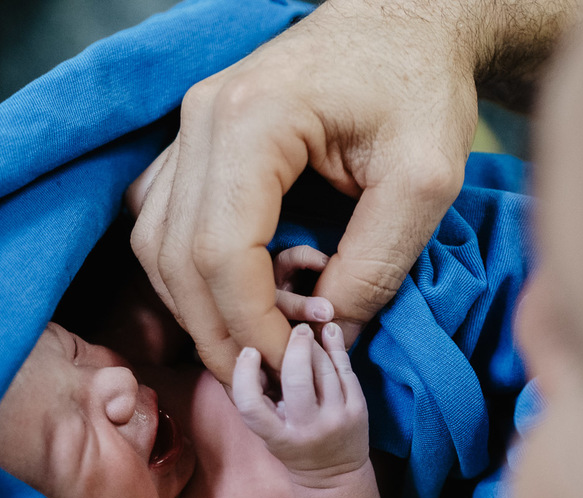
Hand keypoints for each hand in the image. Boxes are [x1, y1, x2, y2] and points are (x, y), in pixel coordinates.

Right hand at [128, 0, 485, 385]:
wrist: (405, 20)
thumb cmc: (421, 86)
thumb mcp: (426, 181)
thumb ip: (376, 266)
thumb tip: (326, 334)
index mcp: (252, 121)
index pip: (220, 254)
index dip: (249, 326)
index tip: (294, 363)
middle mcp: (201, 119)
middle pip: (174, 256)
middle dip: (217, 332)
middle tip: (269, 377)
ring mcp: (190, 126)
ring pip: (156, 244)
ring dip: (196, 309)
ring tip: (253, 348)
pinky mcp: (196, 139)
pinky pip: (164, 221)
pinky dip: (189, 275)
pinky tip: (234, 302)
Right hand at [232, 322, 368, 487]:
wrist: (335, 474)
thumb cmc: (294, 446)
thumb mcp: (269, 432)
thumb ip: (260, 400)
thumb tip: (254, 351)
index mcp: (278, 437)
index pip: (252, 405)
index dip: (245, 374)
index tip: (250, 352)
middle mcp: (308, 429)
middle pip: (297, 379)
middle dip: (295, 347)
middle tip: (292, 331)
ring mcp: (336, 419)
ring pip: (325, 368)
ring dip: (315, 344)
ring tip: (305, 333)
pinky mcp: (357, 409)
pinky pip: (345, 369)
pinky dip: (336, 347)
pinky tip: (329, 332)